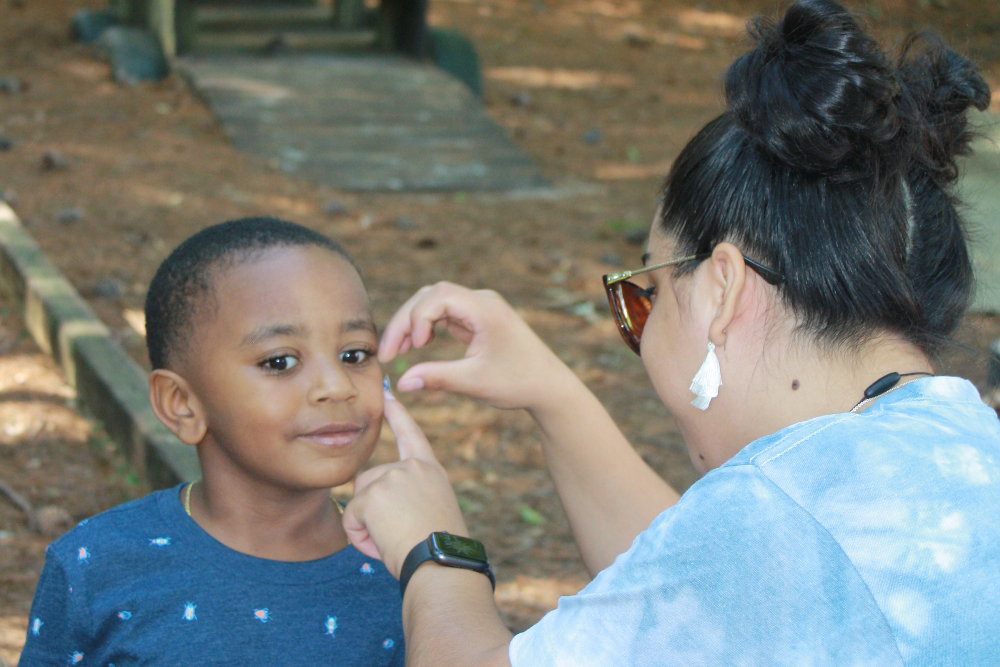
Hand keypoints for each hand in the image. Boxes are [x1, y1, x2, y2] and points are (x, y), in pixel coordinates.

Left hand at [343, 386, 468, 577]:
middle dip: (371, 509)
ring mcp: (392, 478)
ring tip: (394, 540)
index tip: (386, 394)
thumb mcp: (432, 512)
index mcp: (431, 471)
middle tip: (398, 535)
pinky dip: (361, 538)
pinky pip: (351, 519)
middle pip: (369, 481)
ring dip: (366, 525)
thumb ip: (410, 497)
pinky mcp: (373, 494)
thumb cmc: (439, 550)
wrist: (441, 564)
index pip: (412, 434)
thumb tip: (383, 506)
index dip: (397, 414)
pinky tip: (384, 544)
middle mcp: (413, 468)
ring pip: (358, 500)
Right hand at [377, 282, 572, 410]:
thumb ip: (436, 378)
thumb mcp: (475, 383)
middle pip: (431, 295)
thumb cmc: (518, 383)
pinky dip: (425, 327)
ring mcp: (479, 308)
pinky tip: (415, 346)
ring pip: (433, 302)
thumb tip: (401, 383)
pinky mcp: (476, 319)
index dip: (417, 318)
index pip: (438, 296)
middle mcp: (482, 301)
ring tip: (395, 352)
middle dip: (406, 321)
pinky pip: (442, 314)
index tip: (413, 348)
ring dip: (412, 323)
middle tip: (386, 352)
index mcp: (486, 309)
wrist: (549, 387)